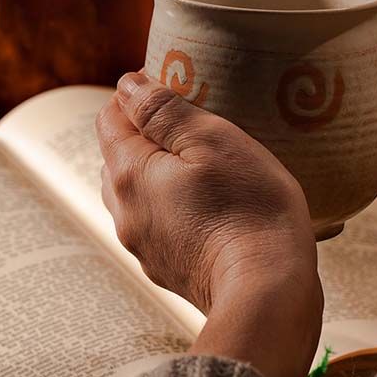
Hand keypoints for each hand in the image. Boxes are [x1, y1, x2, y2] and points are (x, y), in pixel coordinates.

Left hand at [97, 73, 322, 376]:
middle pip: (118, 157)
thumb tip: (127, 86)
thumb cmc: (248, 210)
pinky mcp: (164, 268)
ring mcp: (141, 245)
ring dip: (157, 173)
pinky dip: (173, 207)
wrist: (266, 293)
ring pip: (136, 194)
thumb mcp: (213, 141)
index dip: (135, 96)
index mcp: (127, 174)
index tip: (169, 83)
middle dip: (145, 134)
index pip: (110, 120)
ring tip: (200, 163)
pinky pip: (158, 224)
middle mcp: (123, 211)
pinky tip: (208, 206)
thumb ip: (163, 110)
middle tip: (188, 121)